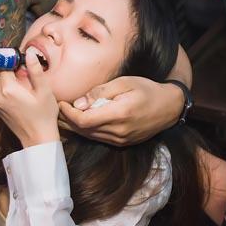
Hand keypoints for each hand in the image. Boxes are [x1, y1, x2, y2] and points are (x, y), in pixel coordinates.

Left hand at [0, 47, 58, 147]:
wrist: (38, 139)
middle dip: (8, 68)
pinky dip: (6, 87)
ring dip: (7, 78)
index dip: (10, 59)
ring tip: (23, 81)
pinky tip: (19, 92)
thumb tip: (30, 53)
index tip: (19, 58)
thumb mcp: (44, 90)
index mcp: (8, 88)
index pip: (2, 64)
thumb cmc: (44, 115)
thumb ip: (35, 70)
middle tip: (23, 70)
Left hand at [58, 78, 183, 146]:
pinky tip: (79, 122)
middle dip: (67, 120)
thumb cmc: (147, 89)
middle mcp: (119, 131)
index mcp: (119, 114)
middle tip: (56, 109)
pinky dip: (86, 131)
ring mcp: (121, 140)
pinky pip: (98, 138)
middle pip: (83, 130)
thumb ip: (101, 92)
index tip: (61, 103)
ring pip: (89, 136)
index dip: (68, 114)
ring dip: (74, 127)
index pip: (84, 120)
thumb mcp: (124, 82)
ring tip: (63, 115)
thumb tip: (79, 103)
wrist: (170, 107)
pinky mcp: (123, 143)